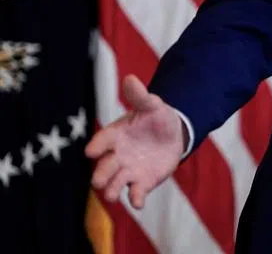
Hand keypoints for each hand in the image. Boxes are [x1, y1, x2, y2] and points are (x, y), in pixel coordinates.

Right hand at [85, 74, 184, 208]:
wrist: (172, 135)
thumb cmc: (155, 118)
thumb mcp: (151, 105)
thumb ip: (140, 96)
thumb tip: (130, 78)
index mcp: (115, 135)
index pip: (102, 141)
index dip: (97, 145)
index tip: (91, 151)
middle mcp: (117, 156)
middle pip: (104, 167)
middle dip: (100, 174)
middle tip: (98, 180)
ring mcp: (127, 171)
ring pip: (115, 184)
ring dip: (112, 190)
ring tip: (112, 195)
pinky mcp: (141, 182)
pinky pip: (136, 194)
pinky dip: (136, 199)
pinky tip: (138, 202)